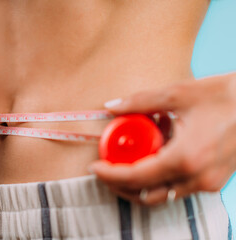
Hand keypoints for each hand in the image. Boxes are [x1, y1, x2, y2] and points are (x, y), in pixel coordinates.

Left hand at [89, 74, 235, 205]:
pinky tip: (152, 157)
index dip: (110, 175)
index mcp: (186, 159)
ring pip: (162, 195)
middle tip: (105, 170)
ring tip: (124, 164)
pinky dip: (158, 178)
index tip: (94, 167)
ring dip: (139, 184)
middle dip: (120, 185)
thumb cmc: (225, 96)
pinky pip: (177, 188)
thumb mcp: (177, 93)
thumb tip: (111, 106)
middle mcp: (197, 178)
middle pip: (147, 195)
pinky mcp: (213, 180)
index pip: (137, 177)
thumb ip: (139, 101)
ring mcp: (207, 183)